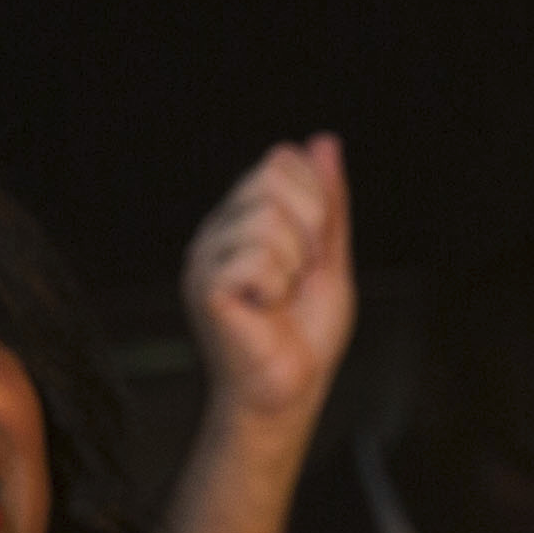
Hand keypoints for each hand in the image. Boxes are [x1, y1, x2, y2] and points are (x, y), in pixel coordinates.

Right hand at [179, 136, 356, 427]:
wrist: (289, 390)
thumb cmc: (305, 335)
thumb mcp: (329, 256)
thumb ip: (328, 201)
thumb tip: (324, 141)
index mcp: (244, 218)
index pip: (280, 160)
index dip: (314, 197)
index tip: (312, 250)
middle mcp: (218, 230)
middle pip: (270, 176)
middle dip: (308, 226)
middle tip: (298, 275)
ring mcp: (206, 256)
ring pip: (266, 219)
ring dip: (292, 265)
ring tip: (279, 298)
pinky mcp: (205, 285)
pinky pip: (256, 257)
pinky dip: (276, 287)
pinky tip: (263, 310)